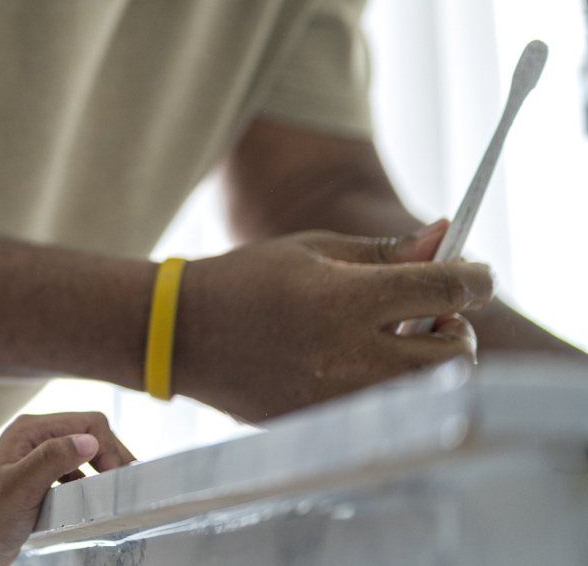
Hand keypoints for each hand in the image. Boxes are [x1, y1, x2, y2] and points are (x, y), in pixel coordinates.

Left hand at [0, 412, 134, 565]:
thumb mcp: (20, 487)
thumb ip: (52, 460)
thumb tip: (89, 440)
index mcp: (31, 430)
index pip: (88, 422)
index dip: (107, 447)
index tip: (115, 479)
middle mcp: (36, 439)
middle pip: (90, 435)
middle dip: (111, 456)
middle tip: (125, 485)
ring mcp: (38, 459)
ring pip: (86, 454)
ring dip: (102, 470)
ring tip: (115, 493)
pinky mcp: (41, 480)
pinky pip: (76, 474)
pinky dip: (90, 485)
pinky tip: (91, 502)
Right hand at [174, 222, 490, 421]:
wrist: (181, 334)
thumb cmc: (248, 279)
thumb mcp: (313, 250)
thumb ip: (383, 250)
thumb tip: (444, 237)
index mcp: (343, 298)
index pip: (443, 290)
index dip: (474, 278)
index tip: (478, 274)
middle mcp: (348, 353)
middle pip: (453, 351)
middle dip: (456, 327)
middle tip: (432, 314)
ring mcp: (339, 397)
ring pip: (428, 388)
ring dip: (430, 361)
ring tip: (397, 340)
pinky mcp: (327, 424)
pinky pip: (388, 408)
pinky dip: (391, 385)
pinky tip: (360, 363)